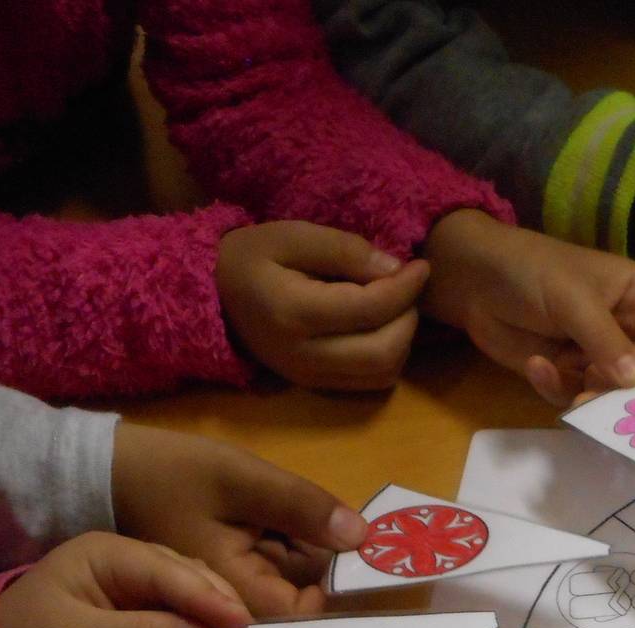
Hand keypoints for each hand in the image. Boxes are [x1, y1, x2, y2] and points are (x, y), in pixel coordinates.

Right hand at [111, 423, 363, 618]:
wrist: (114, 473)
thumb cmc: (171, 472)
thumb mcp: (240, 479)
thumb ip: (299, 507)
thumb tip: (361, 536)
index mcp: (233, 596)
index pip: (301, 616)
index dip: (336, 589)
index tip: (357, 552)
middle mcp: (235, 610)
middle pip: (301, 608)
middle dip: (326, 573)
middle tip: (345, 533)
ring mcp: (233, 598)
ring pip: (292, 590)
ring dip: (311, 561)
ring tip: (309, 525)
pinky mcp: (234, 580)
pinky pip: (276, 578)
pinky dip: (292, 554)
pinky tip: (296, 526)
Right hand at [216, 221, 427, 390]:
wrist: (214, 294)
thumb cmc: (253, 256)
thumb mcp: (292, 235)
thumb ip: (345, 250)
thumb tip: (396, 270)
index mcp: (293, 313)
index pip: (370, 309)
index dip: (406, 288)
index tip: (420, 266)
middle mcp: (303, 355)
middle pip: (384, 352)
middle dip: (408, 318)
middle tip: (408, 289)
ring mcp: (309, 377)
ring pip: (383, 373)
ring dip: (402, 340)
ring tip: (394, 306)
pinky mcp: (316, 386)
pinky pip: (370, 382)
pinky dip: (388, 356)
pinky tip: (380, 326)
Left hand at [419, 210, 634, 405]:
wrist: (470, 279)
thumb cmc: (531, 271)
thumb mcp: (573, 299)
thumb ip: (607, 341)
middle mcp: (625, 328)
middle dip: (634, 392)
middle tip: (617, 409)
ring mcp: (595, 352)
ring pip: (613, 391)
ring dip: (595, 399)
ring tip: (574, 397)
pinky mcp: (565, 371)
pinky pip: (576, 394)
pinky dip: (559, 390)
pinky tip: (537, 368)